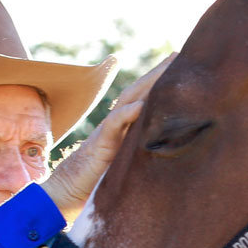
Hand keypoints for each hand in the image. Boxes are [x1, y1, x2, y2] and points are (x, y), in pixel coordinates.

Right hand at [43, 53, 174, 221]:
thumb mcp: (128, 168)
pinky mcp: (100, 146)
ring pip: (128, 102)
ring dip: (147, 85)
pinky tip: (140, 106)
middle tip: (177, 55)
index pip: (145, 101)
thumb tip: (173, 158)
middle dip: (157, 74)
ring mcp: (108, 132)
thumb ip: (144, 157)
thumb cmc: (98, 183)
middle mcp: (118, 126)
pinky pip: (113, 126)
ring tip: (166, 70)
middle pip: (139, 93)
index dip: (161, 84)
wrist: (67, 193)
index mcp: (126, 130)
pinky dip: (126, 115)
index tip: (180, 67)